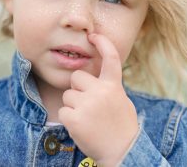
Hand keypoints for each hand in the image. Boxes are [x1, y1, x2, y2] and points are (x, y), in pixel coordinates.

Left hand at [58, 34, 138, 166]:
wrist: (122, 152)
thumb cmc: (121, 125)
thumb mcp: (120, 100)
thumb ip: (108, 86)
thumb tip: (96, 77)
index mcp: (114, 86)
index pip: (110, 58)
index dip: (103, 43)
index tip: (94, 35)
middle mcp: (101, 91)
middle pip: (77, 77)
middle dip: (78, 88)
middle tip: (88, 103)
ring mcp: (88, 104)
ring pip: (68, 94)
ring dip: (73, 105)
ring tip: (87, 118)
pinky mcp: (75, 118)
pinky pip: (63, 111)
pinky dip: (69, 119)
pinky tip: (81, 126)